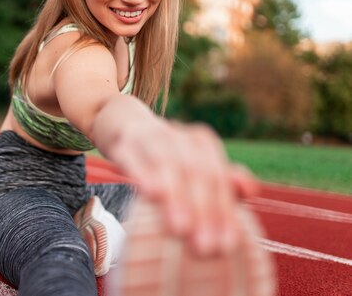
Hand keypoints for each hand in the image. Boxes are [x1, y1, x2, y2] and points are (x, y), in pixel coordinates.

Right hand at [107, 119, 256, 256]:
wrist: (125, 127)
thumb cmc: (166, 158)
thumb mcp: (195, 167)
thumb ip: (223, 182)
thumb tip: (250, 190)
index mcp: (201, 142)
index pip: (217, 178)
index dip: (224, 211)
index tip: (226, 245)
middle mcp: (178, 136)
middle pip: (194, 172)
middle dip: (202, 210)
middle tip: (203, 247)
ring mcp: (149, 137)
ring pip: (166, 164)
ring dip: (175, 196)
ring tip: (180, 229)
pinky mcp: (124, 143)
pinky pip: (133, 158)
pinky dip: (142, 174)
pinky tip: (150, 194)